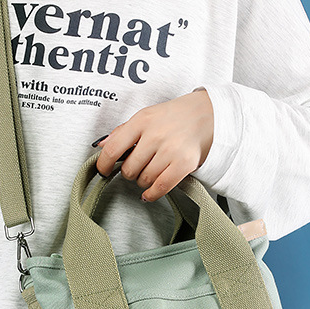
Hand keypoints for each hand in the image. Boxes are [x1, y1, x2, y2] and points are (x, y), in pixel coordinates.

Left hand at [95, 89, 213, 201]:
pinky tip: (149, 193)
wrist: (208, 114)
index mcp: (142, 121)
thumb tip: (101, 145)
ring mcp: (170, 150)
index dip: (103, 164)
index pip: (113, 149)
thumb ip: (123, 131)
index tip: (104, 170)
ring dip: (143, 181)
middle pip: (129, 169)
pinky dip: (152, 194)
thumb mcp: (146, 116)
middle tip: (137, 167)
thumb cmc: (174, 116)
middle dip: (130, 172)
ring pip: (144, 179)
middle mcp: (155, 135)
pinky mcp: (184, 163)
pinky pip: (160, 187)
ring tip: (150, 171)